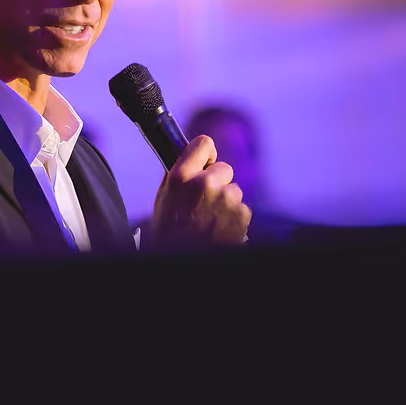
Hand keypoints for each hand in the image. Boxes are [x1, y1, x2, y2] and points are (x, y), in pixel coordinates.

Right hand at [149, 135, 250, 250]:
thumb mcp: (164, 200)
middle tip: (205, 201)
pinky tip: (220, 227)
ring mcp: (226, 198)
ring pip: (233, 189)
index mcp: (181, 177)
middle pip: (224, 168)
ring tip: (211, 219)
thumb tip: (191, 160)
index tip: (206, 164)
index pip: (203, 143)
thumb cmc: (170, 236)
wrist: (184, 261)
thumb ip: (178, 177)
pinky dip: (234, 216)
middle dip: (218, 181)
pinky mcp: (242, 213)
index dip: (206, 155)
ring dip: (226, 201)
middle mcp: (205, 183)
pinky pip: (242, 207)